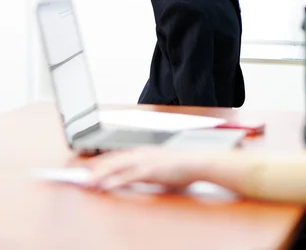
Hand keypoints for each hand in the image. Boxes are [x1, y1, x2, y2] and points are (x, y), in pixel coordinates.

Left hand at [85, 147, 206, 190]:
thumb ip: (140, 173)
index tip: (85, 171)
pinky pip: (129, 176)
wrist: (195, 162)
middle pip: (111, 160)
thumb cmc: (179, 167)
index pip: (114, 157)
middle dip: (94, 169)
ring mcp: (144, 160)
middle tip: (78, 178)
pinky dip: (116, 180)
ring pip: (116, 166)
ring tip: (87, 183)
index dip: (98, 164)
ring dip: (100, 174)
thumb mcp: (156, 169)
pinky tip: (106, 185)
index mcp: (140, 152)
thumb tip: (127, 180)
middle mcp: (139, 153)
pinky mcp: (150, 170)